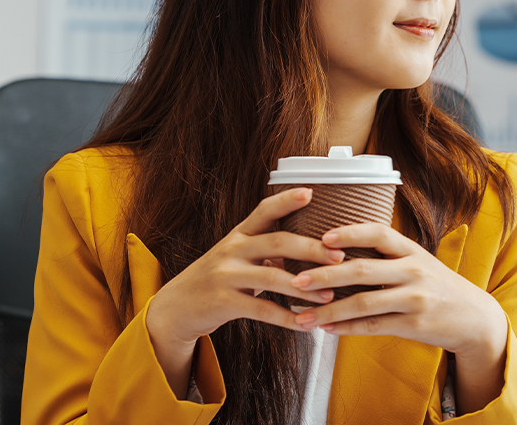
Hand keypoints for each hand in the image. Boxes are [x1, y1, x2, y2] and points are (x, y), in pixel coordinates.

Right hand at [145, 188, 345, 349]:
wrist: (177, 307)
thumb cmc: (220, 279)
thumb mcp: (238, 256)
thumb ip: (268, 248)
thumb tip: (315, 245)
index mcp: (240, 234)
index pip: (264, 210)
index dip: (286, 200)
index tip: (311, 193)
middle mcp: (232, 249)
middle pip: (277, 242)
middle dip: (312, 249)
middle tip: (339, 257)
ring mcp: (226, 275)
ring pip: (272, 278)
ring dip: (305, 288)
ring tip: (330, 296)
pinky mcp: (223, 302)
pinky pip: (261, 309)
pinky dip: (286, 318)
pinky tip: (305, 324)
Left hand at [287, 223, 507, 359]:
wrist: (473, 317)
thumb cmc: (436, 286)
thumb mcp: (418, 262)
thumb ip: (386, 256)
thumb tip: (337, 249)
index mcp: (412, 250)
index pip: (378, 233)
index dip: (349, 233)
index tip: (321, 238)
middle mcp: (414, 270)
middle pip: (362, 270)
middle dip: (325, 275)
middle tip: (296, 280)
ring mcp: (415, 298)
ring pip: (363, 303)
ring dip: (328, 310)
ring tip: (302, 316)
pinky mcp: (414, 324)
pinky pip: (374, 326)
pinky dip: (347, 328)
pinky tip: (327, 328)